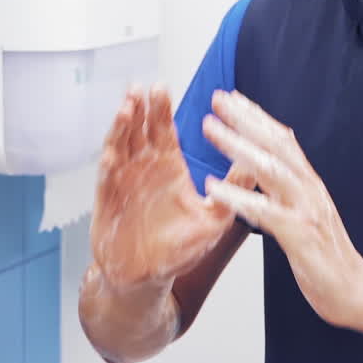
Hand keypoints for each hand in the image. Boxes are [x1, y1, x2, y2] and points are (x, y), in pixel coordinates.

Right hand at [91, 86, 249, 288]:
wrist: (147, 275)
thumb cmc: (179, 247)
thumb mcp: (213, 219)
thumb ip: (232, 191)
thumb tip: (256, 165)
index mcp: (167, 166)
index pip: (163, 129)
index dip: (161, 109)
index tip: (162, 87)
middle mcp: (143, 169)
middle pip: (138, 130)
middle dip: (140, 109)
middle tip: (141, 89)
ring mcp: (122, 182)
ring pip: (119, 147)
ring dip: (120, 128)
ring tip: (126, 109)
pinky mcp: (108, 203)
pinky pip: (106, 183)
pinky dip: (107, 168)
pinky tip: (110, 156)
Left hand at [202, 89, 362, 328]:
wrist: (358, 292)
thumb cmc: (328, 257)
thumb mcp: (308, 214)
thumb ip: (292, 190)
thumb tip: (275, 167)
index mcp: (309, 184)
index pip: (283, 139)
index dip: (257, 116)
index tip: (233, 98)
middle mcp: (310, 189)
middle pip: (276, 143)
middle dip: (245, 117)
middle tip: (217, 97)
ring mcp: (306, 210)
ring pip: (269, 168)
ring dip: (237, 145)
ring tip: (210, 129)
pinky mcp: (300, 234)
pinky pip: (265, 211)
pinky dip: (237, 197)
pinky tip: (213, 188)